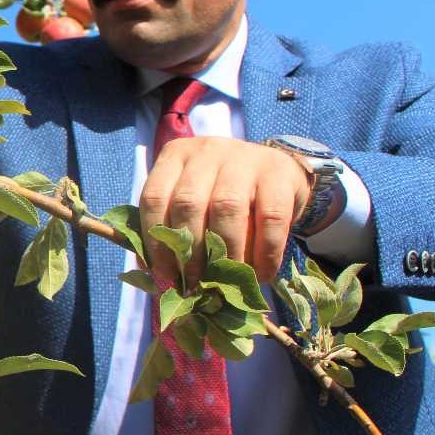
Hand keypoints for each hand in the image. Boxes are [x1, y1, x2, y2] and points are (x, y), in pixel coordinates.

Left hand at [138, 136, 309, 285]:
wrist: (281, 173)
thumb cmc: (226, 196)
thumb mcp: (195, 201)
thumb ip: (172, 228)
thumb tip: (152, 275)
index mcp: (177, 156)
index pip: (154, 198)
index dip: (156, 242)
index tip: (166, 275)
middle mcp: (207, 151)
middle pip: (188, 203)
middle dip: (189, 252)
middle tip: (195, 283)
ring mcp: (244, 157)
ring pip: (226, 207)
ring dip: (224, 253)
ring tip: (225, 281)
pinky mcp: (280, 172)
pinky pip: (270, 218)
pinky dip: (265, 253)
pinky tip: (261, 274)